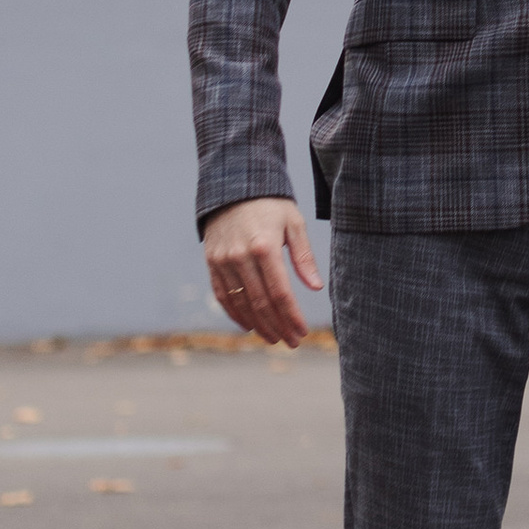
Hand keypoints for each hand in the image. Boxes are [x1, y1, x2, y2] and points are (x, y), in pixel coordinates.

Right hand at [202, 196, 322, 345]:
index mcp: (265, 247)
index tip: (302, 332)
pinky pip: (222, 295)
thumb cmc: (271, 205)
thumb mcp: (294, 223)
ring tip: (274, 338)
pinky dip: (235, 314)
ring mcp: (223, 261)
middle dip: (277, 327)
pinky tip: (249, 325)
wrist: (233, 187)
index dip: (291, 316)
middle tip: (291, 342)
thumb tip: (316, 287)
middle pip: (260, 303)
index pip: (280, 292)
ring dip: (258, 325)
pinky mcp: (211, 263)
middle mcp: (240, 257)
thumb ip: (304, 256)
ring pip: (240, 303)